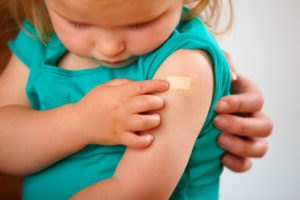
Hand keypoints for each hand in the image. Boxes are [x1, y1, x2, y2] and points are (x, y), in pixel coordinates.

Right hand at [74, 78, 168, 148]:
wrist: (79, 122)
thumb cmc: (93, 102)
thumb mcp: (105, 86)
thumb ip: (124, 83)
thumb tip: (140, 84)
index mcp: (119, 93)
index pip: (142, 86)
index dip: (157, 84)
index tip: (167, 85)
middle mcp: (122, 108)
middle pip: (146, 103)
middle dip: (158, 101)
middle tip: (160, 102)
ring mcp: (121, 124)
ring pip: (144, 122)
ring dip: (154, 120)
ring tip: (156, 118)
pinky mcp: (119, 137)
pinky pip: (135, 142)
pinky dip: (144, 141)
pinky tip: (149, 138)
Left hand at [213, 51, 272, 171]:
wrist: (190, 106)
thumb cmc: (202, 85)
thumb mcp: (210, 68)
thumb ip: (222, 63)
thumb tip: (233, 76)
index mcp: (248, 97)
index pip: (256, 101)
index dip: (240, 104)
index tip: (217, 105)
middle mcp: (252, 118)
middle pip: (265, 126)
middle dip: (241, 126)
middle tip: (217, 122)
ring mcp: (248, 138)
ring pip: (261, 148)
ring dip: (241, 146)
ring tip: (218, 140)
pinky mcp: (238, 154)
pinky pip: (246, 164)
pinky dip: (236, 163)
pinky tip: (220, 157)